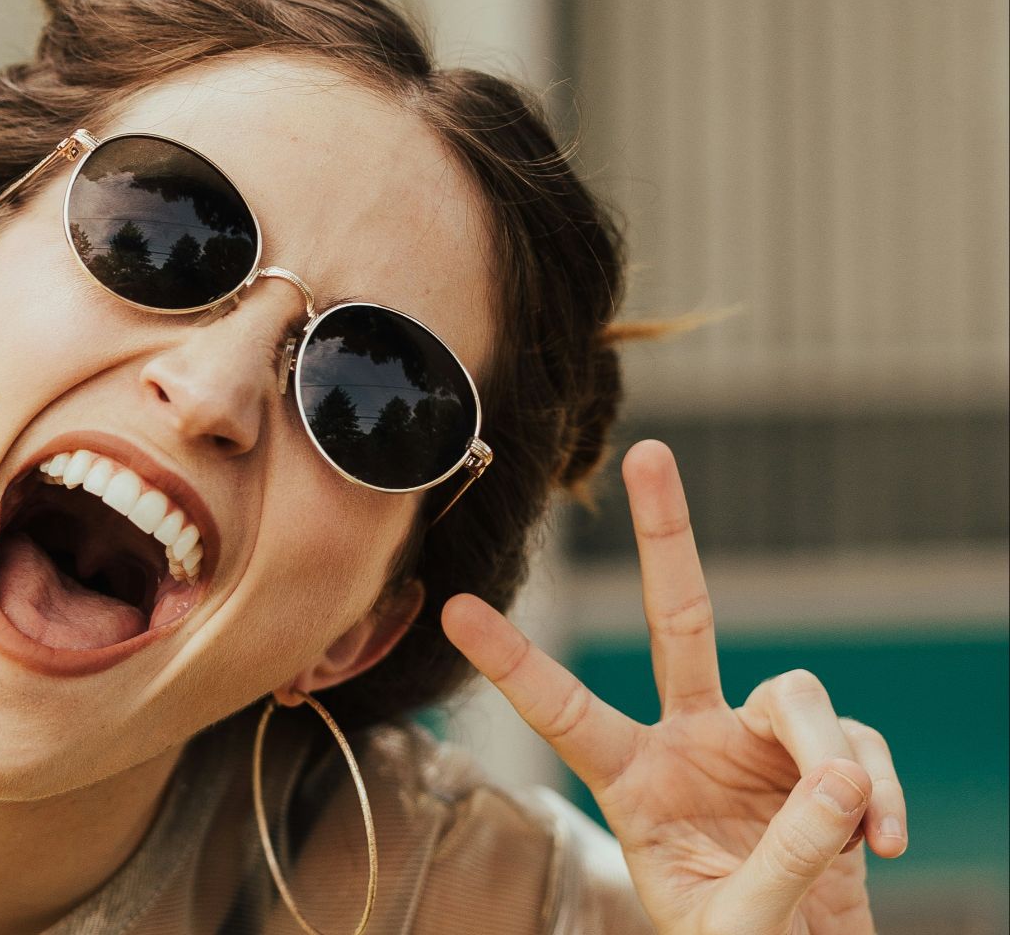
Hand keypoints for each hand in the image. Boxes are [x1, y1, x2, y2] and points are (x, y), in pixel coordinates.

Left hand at [442, 440, 905, 933]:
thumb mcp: (734, 918)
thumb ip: (781, 860)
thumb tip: (838, 783)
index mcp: (632, 780)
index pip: (564, 711)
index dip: (513, 664)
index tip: (456, 609)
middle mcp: (688, 741)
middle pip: (678, 619)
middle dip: (666, 537)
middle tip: (651, 453)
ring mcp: (757, 743)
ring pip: (796, 694)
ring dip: (831, 759)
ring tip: (852, 835)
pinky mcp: (827, 760)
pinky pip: (859, 749)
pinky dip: (880, 795)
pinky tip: (883, 846)